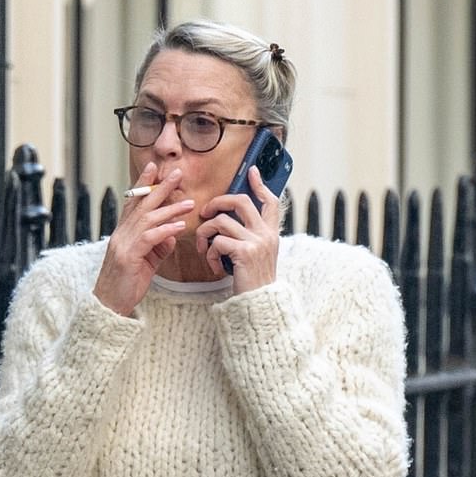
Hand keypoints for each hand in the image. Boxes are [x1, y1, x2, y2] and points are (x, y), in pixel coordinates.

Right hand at [93, 163, 193, 315]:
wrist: (109, 305)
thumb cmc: (127, 284)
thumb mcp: (146, 262)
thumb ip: (158, 246)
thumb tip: (173, 234)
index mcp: (123, 233)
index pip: (133, 203)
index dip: (143, 184)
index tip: (154, 168)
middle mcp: (121, 235)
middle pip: (141, 205)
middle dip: (159, 187)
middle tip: (176, 173)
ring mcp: (123, 245)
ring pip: (147, 219)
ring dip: (170, 209)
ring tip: (189, 203)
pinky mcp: (128, 258)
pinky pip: (149, 239)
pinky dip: (165, 231)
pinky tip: (179, 227)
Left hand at [195, 166, 279, 294]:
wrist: (259, 304)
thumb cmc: (253, 283)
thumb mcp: (257, 256)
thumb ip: (250, 238)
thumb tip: (229, 222)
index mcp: (271, 234)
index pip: (270, 201)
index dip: (260, 185)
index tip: (252, 172)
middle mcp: (266, 234)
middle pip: (241, 201)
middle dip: (218, 202)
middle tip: (206, 212)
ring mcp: (256, 242)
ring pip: (221, 222)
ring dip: (206, 234)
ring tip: (204, 249)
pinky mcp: (244, 252)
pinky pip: (217, 241)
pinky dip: (209, 254)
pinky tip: (214, 266)